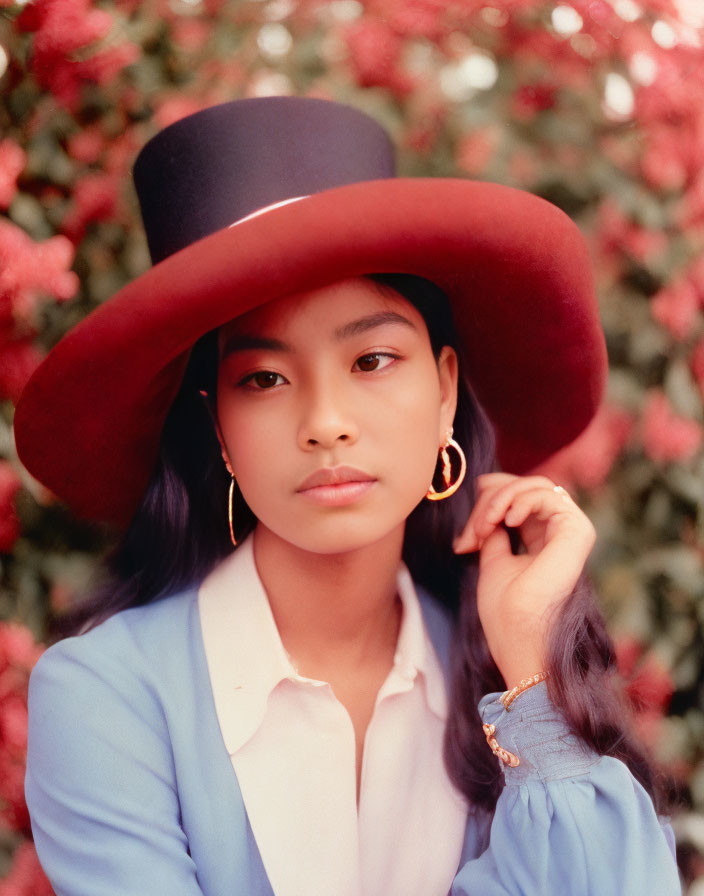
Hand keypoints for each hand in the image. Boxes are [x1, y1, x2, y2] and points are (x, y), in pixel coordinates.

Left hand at [453, 473, 595, 687]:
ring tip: (484, 528)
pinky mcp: (578, 530)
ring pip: (534, 485)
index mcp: (542, 538)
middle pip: (524, 486)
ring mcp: (571, 530)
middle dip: (489, 500)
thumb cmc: (505, 610)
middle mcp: (559, 532)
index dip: (487, 503)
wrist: (518, 638)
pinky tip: (506, 520)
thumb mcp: (492, 557)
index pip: (518, 497)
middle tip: (472, 533)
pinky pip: (546, 493)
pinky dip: (518, 500)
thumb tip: (487, 493)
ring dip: (499, 500)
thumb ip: (495, 527)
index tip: (464, 540)